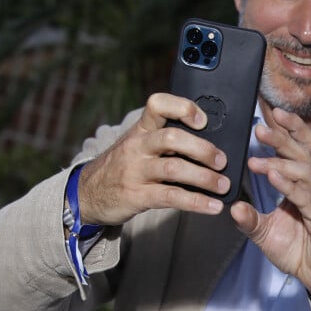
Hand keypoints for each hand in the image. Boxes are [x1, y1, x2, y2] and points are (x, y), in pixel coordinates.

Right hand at [77, 92, 230, 225]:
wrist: (87, 193)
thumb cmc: (122, 167)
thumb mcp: (137, 146)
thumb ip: (165, 141)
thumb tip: (210, 147)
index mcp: (141, 130)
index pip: (158, 104)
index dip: (183, 108)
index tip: (203, 120)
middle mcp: (138, 147)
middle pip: (172, 138)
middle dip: (202, 149)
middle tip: (222, 161)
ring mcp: (136, 171)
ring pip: (175, 168)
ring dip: (205, 178)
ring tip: (223, 186)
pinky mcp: (137, 195)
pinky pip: (171, 197)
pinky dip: (196, 202)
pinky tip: (212, 206)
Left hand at [230, 107, 310, 302]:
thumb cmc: (300, 250)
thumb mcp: (266, 233)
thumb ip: (250, 219)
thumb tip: (232, 207)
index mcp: (306, 183)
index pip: (300, 147)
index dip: (288, 129)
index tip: (269, 115)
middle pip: (302, 151)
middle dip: (281, 137)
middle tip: (260, 127)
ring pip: (304, 169)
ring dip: (280, 159)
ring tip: (257, 157)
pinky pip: (305, 195)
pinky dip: (288, 183)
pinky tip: (273, 175)